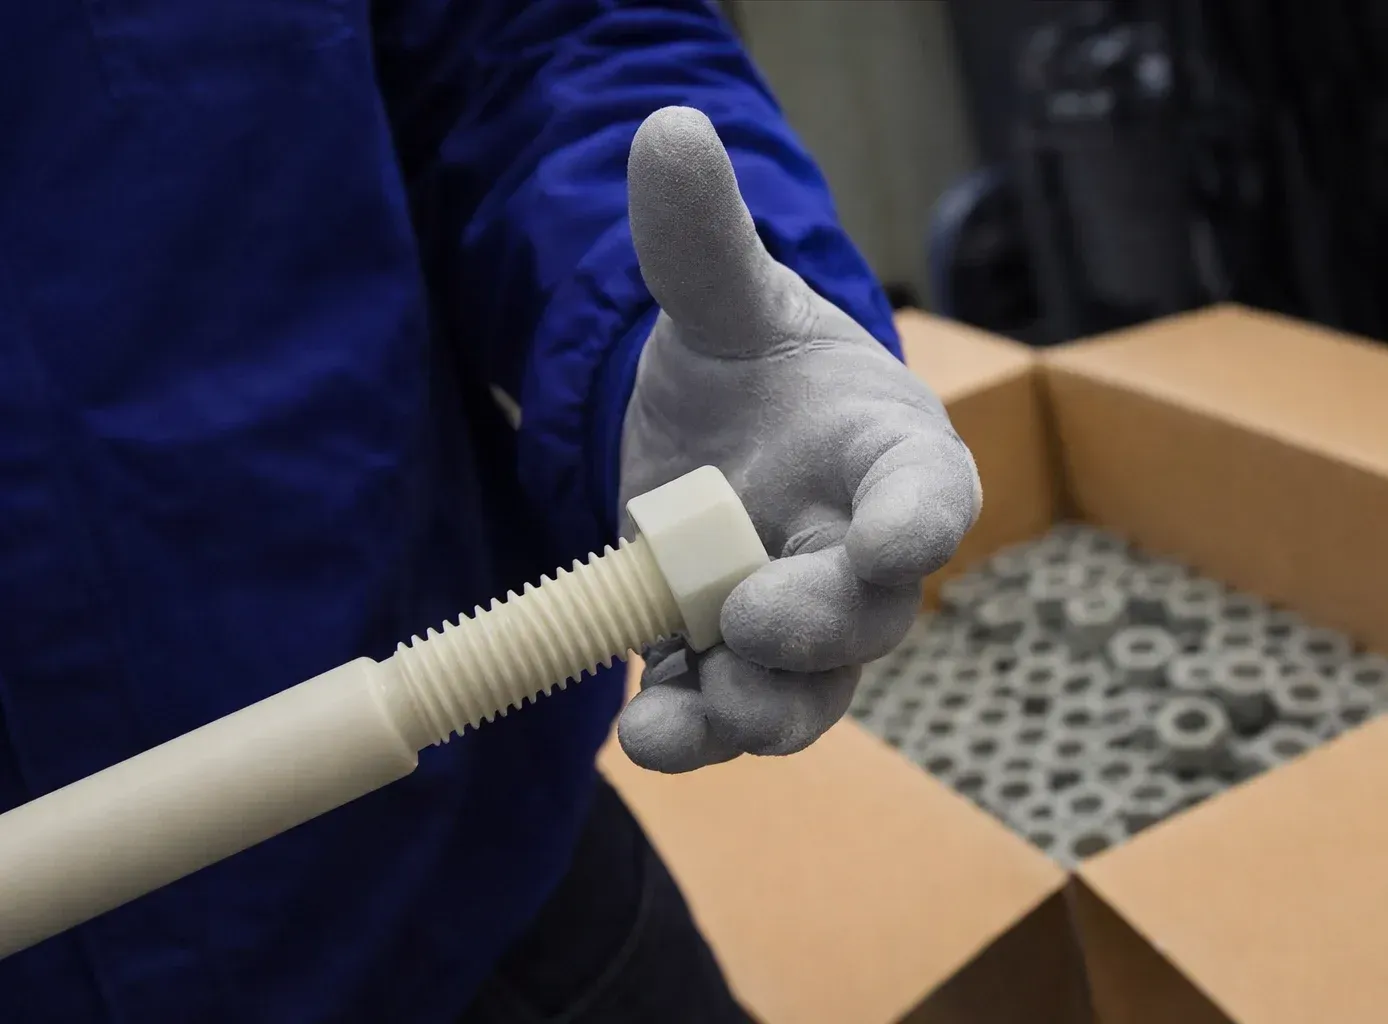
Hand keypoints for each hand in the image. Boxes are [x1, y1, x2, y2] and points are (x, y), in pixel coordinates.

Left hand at [616, 107, 980, 772]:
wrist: (713, 439)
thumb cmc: (752, 369)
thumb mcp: (722, 302)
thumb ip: (702, 240)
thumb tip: (666, 127)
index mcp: (888, 454)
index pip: (930, 488)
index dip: (923, 517)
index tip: (905, 536)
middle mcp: (857, 552)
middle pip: (870, 611)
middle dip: (822, 625)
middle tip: (757, 618)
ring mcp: (795, 620)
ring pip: (805, 691)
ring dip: (758, 711)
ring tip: (691, 721)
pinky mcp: (725, 661)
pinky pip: (723, 711)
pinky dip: (688, 731)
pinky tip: (641, 734)